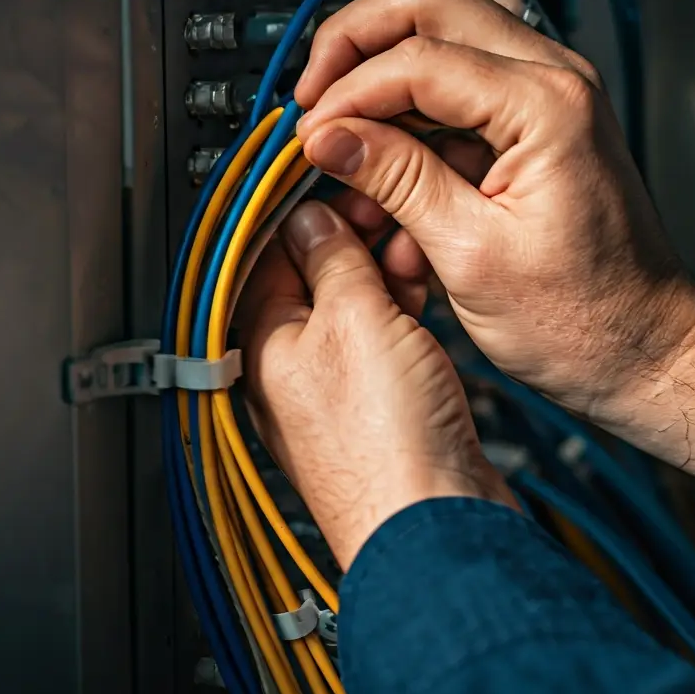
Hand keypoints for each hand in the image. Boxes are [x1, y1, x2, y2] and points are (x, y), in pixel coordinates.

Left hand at [235, 200, 515, 568]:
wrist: (438, 523)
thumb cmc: (385, 445)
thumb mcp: (354, 321)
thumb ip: (331, 262)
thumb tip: (310, 220)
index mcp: (256, 345)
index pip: (262, 252)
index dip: (296, 204)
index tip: (325, 170)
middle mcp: (286, 366)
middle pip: (307, 274)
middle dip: (346, 233)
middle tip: (382, 200)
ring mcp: (333, 385)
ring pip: (347, 302)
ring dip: (376, 264)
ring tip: (409, 238)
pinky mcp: (377, 400)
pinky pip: (378, 334)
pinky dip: (396, 304)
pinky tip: (420, 282)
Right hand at [293, 0, 694, 473]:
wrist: (645, 348)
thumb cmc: (584, 319)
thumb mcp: (470, 255)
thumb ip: (397, 181)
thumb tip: (329, 137)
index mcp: (545, 105)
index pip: (417, 57)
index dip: (348, 92)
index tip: (310, 136)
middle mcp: (555, 79)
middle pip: (431, 4)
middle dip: (356, 43)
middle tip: (314, 95)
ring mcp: (549, 95)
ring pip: (446, 31)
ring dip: (386, 68)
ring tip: (344, 120)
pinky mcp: (538, 124)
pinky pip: (463, 86)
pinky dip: (415, 113)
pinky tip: (388, 167)